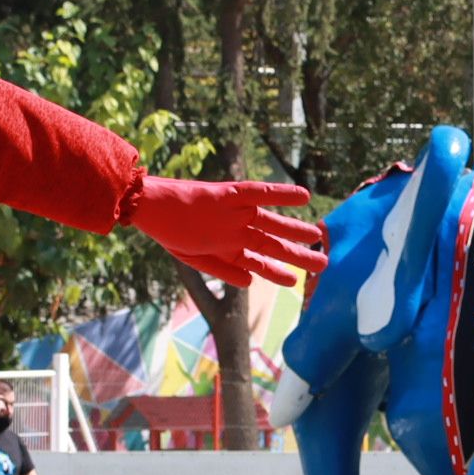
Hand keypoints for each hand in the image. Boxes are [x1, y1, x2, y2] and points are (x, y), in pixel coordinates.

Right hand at [133, 176, 324, 287]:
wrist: (151, 208)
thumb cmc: (169, 231)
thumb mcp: (195, 259)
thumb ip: (223, 270)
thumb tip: (251, 281)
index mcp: (229, 246)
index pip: (259, 260)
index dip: (276, 271)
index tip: (295, 281)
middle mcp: (237, 230)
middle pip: (273, 243)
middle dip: (297, 254)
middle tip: (323, 264)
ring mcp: (236, 213)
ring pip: (272, 224)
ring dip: (295, 232)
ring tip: (318, 238)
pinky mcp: (229, 194)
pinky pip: (259, 193)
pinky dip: (280, 194)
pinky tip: (302, 196)